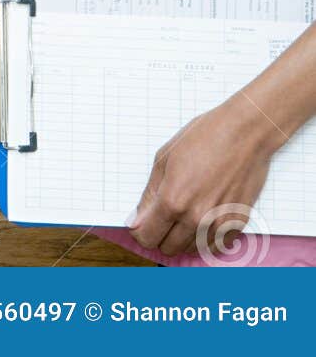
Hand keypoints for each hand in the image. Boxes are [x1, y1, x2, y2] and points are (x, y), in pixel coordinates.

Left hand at [127, 95, 275, 257]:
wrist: (244, 133)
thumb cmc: (204, 137)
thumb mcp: (164, 158)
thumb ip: (149, 195)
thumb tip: (137, 220)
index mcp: (173, 200)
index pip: (147, 237)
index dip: (140, 231)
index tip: (142, 223)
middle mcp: (195, 218)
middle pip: (168, 248)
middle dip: (161, 234)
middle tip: (164, 215)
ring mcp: (218, 224)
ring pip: (190, 250)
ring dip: (183, 237)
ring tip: (187, 210)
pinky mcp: (237, 225)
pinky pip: (215, 247)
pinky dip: (207, 238)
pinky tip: (205, 217)